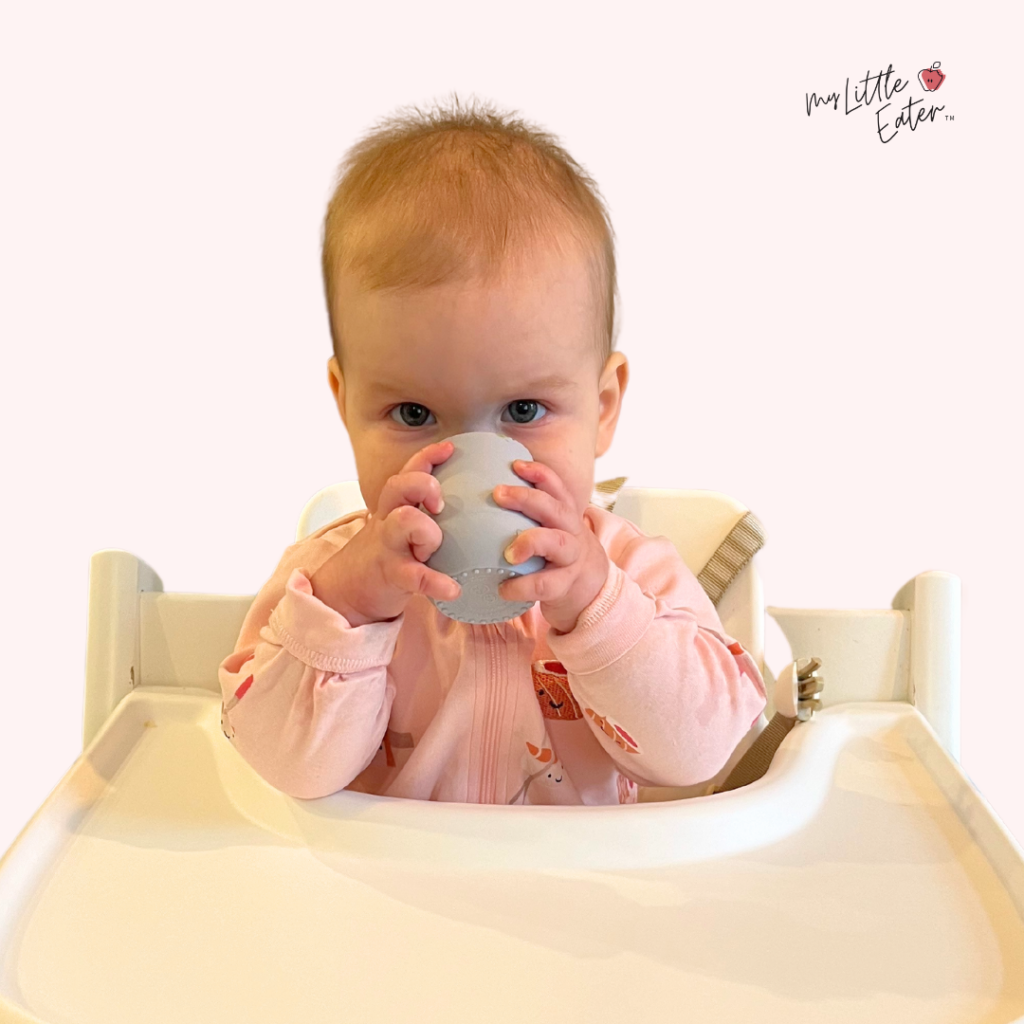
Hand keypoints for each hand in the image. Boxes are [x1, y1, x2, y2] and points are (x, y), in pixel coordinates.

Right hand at [309, 441, 461, 624]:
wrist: (348, 589)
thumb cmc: (387, 552)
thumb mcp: (399, 525)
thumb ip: (422, 509)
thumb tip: (467, 497)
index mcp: (394, 506)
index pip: (407, 472)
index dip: (427, 456)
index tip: (450, 448)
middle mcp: (388, 520)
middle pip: (398, 486)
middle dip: (424, 486)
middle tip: (440, 506)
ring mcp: (388, 546)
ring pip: (404, 522)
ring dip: (428, 532)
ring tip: (435, 549)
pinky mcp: (392, 575)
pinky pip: (415, 575)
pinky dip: (436, 582)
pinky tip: (453, 589)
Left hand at [492, 460, 609, 633]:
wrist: (593, 591)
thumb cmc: (560, 555)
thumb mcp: (554, 530)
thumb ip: (530, 516)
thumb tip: (485, 497)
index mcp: (565, 516)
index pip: (556, 487)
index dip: (539, 473)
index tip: (515, 465)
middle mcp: (572, 532)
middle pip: (555, 508)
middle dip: (526, 498)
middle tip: (498, 494)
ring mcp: (571, 559)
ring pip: (556, 543)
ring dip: (530, 542)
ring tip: (508, 553)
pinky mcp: (565, 585)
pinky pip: (544, 584)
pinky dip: (521, 586)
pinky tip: (503, 588)